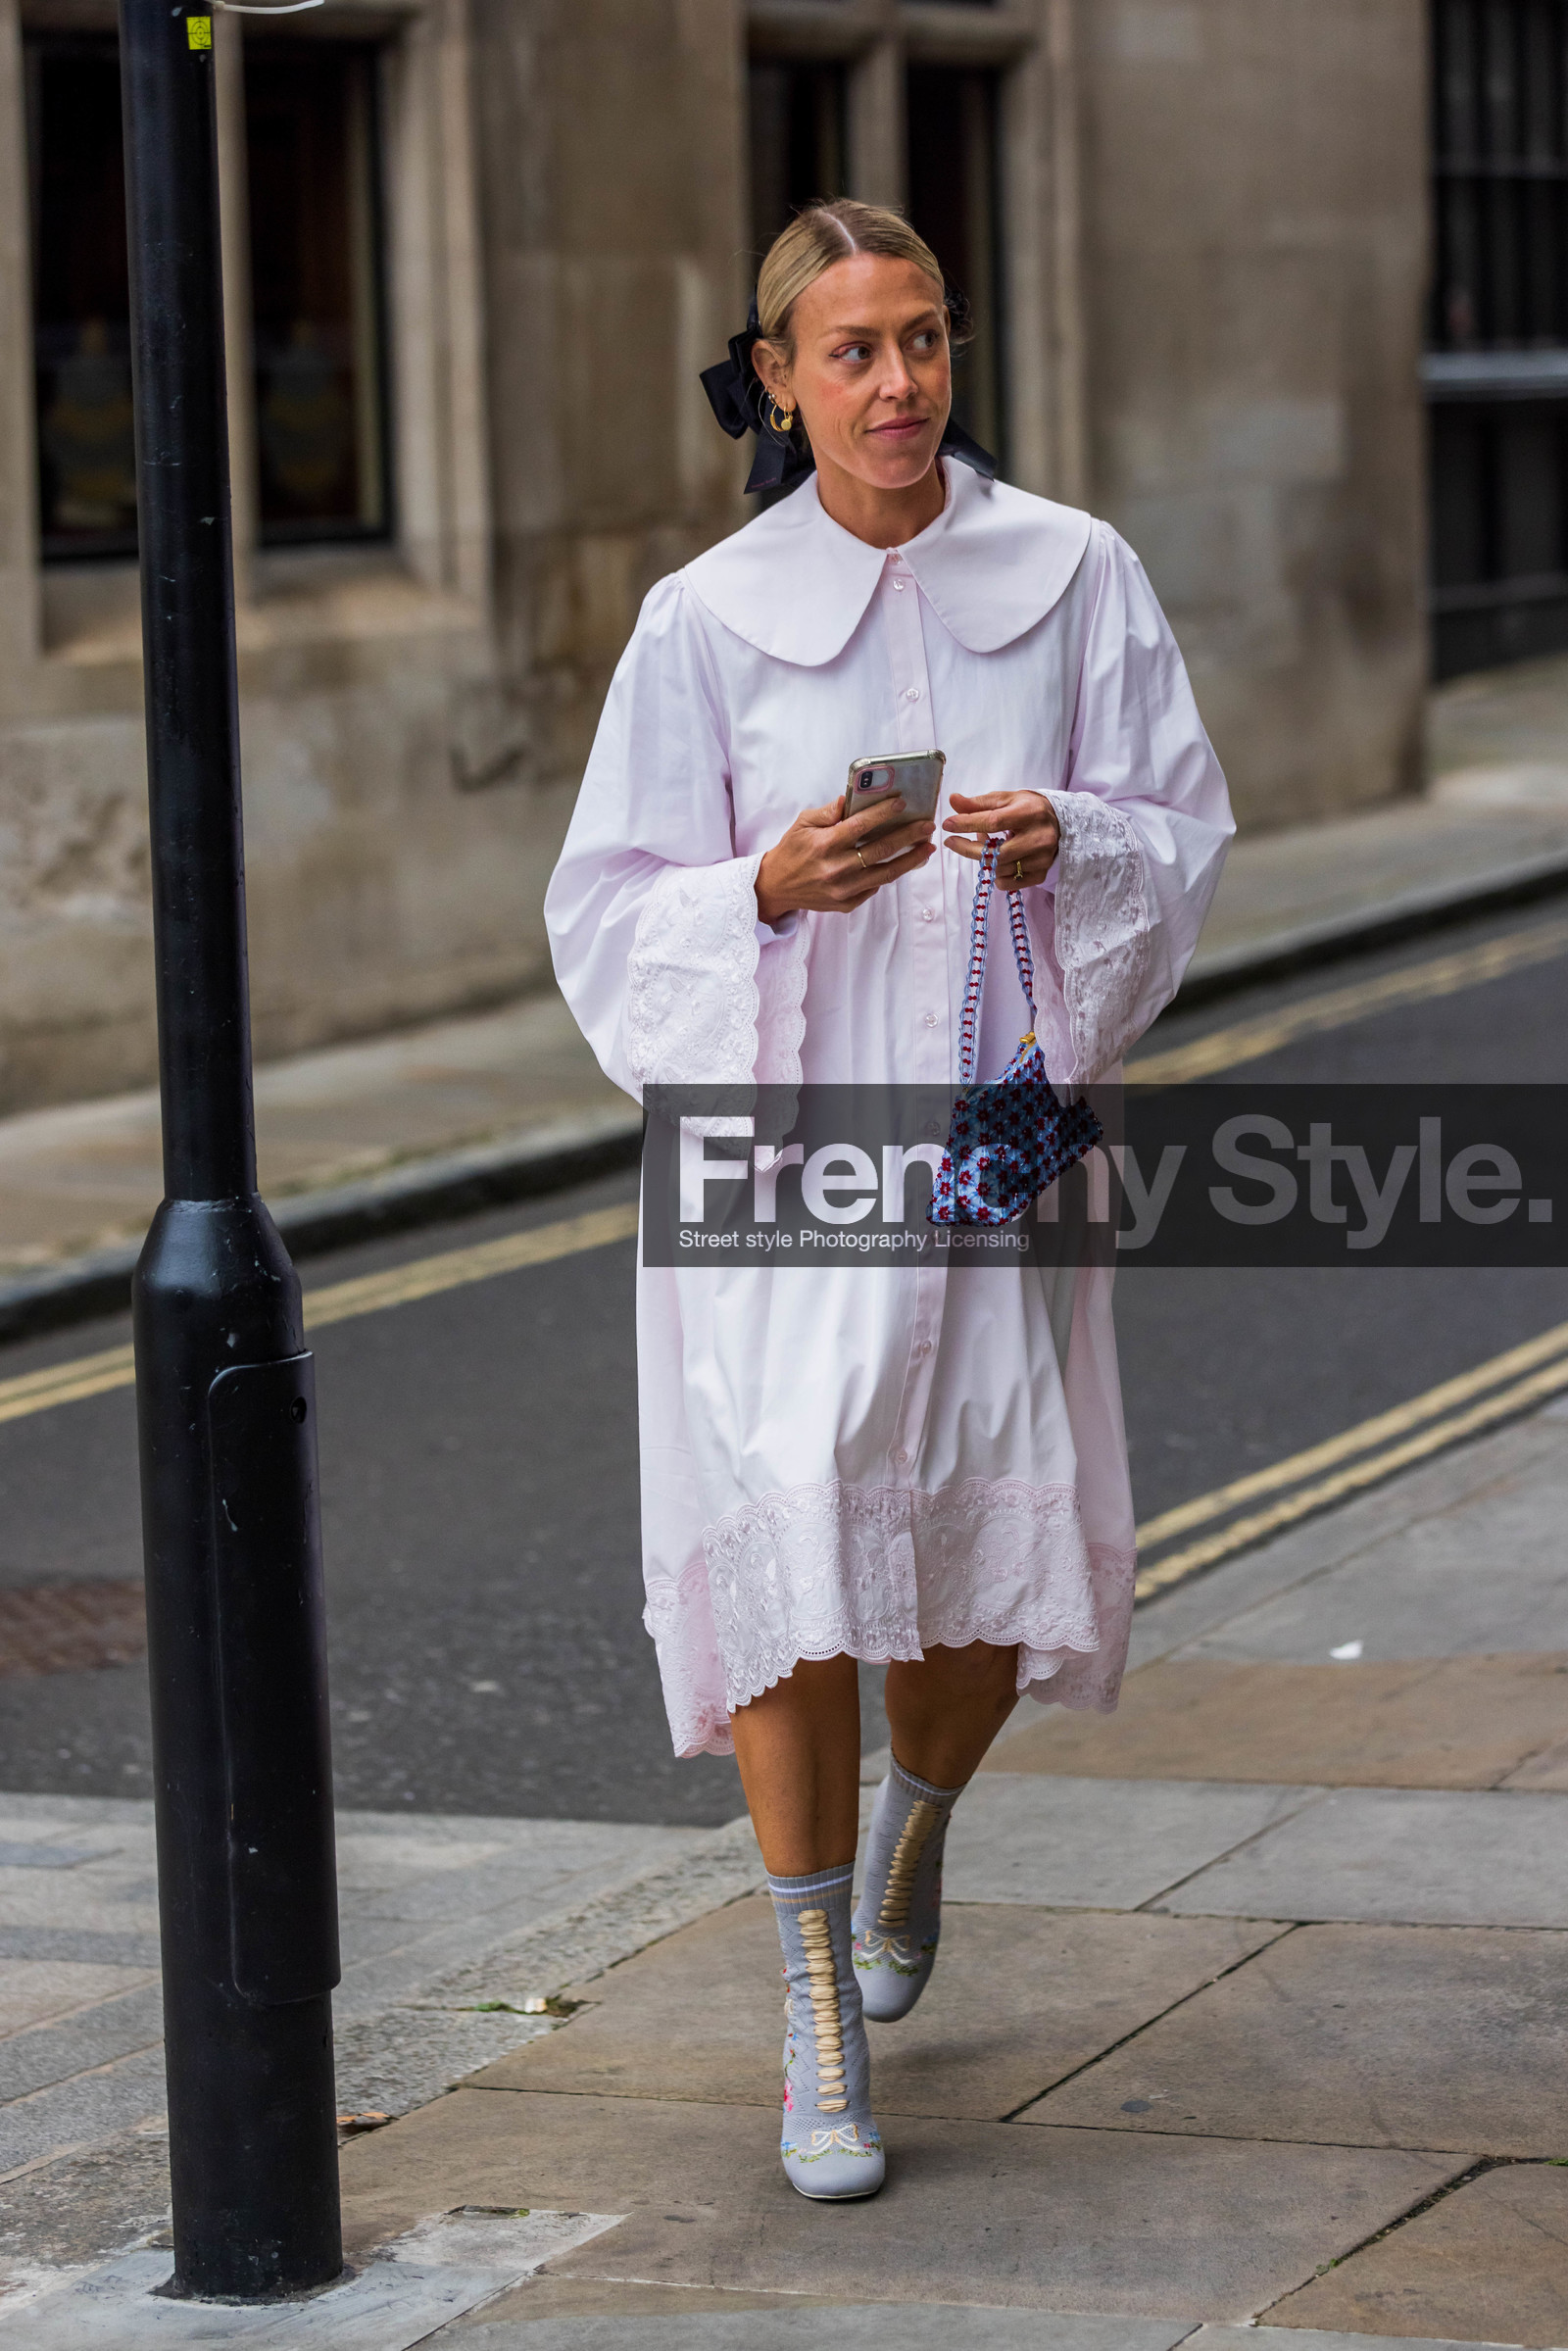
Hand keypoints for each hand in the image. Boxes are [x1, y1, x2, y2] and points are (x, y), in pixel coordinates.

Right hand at [755, 796, 935, 922]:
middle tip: (927, 826)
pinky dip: (889, 875)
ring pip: (885, 873)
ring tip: (927, 847)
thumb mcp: (803, 824)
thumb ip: (828, 812)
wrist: (775, 887)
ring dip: (909, 860)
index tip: (902, 803)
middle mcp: (836, 868)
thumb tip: (851, 799)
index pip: (861, 826)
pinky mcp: (845, 904)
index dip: (884, 813)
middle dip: (908, 836)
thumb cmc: (791, 851)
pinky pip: (874, 888)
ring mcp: (842, 890)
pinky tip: (902, 863)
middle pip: (881, 850)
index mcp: (825, 844)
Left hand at [943, 791, 1058, 889]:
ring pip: (999, 870)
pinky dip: (996, 874)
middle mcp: (1039, 838)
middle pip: (996, 853)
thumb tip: (953, 800)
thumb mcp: (1006, 800)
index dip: (967, 824)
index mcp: (1030, 814)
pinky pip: (1008, 884)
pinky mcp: (1040, 875)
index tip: (948, 825)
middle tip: (952, 842)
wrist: (1060, 823)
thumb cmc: (1028, 809)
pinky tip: (998, 860)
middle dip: (968, 849)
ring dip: (983, 859)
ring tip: (984, 844)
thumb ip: (978, 803)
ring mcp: (1041, 859)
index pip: (994, 822)